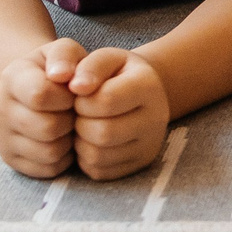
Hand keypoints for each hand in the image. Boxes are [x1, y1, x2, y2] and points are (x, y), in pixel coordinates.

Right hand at [0, 37, 83, 177]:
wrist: (39, 89)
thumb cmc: (58, 69)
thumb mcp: (64, 51)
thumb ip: (65, 54)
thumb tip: (62, 75)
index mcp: (11, 77)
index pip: (40, 95)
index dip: (67, 97)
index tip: (74, 92)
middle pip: (48, 127)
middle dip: (70, 120)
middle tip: (74, 111)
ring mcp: (2, 137)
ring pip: (50, 152)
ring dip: (69, 140)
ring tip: (68, 124)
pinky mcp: (11, 160)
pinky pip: (49, 169)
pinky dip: (63, 158)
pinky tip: (62, 139)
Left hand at [66, 46, 171, 181]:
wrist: (142, 95)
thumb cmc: (118, 74)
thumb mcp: (108, 59)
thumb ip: (91, 66)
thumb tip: (75, 86)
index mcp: (149, 86)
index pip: (105, 101)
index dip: (81, 100)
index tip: (80, 95)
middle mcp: (156, 119)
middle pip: (103, 133)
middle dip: (80, 123)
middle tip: (80, 113)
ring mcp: (149, 146)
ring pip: (97, 157)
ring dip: (80, 142)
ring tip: (85, 125)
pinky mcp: (138, 165)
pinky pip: (98, 171)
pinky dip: (86, 158)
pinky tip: (91, 140)